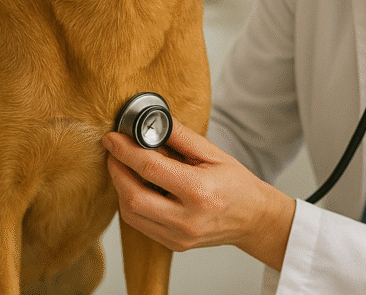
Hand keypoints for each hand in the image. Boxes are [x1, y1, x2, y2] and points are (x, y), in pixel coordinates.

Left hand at [103, 118, 295, 270]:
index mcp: (199, 191)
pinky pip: (140, 225)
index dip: (126, 151)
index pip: (150, 169)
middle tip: (113, 152)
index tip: (112, 138)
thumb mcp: (213, 153)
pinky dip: (132, 204)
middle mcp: (186, 219)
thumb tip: (152, 120)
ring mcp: (179, 236)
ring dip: (121, 189)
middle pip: (132, 197)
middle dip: (116, 171)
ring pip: (131, 214)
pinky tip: (136, 187)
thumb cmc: (236, 184)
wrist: (253, 218)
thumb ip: (181, 137)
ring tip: (124, 168)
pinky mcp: (173, 244)